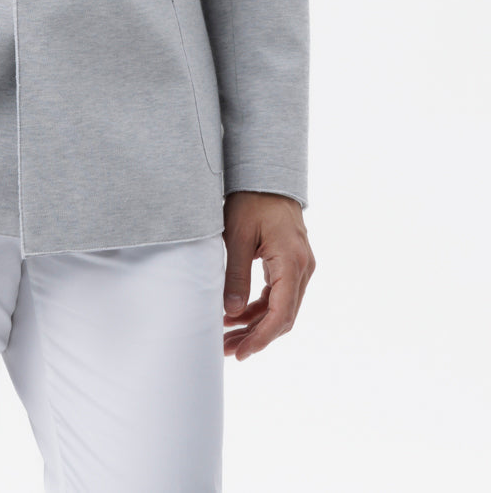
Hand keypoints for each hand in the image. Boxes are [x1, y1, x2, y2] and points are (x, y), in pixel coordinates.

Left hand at [222, 191, 314, 360]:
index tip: (241, 352)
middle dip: (255, 336)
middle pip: (283, 316)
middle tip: (227, 350)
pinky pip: (279, 293)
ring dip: (256, 324)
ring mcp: (300, 266)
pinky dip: (259, 307)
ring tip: (227, 336)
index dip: (261, 338)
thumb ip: (236, 275)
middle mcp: (303, 267)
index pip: (281, 314)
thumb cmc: (251, 200)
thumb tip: (232, 312)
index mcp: (292, 262)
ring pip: (281, 307)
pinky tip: (236, 314)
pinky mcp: (291, 263)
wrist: (266, 175)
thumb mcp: (237, 236)